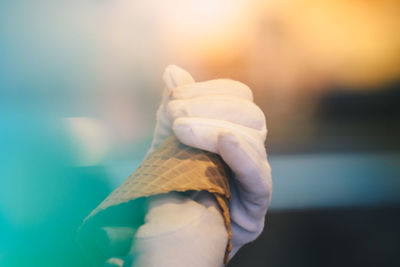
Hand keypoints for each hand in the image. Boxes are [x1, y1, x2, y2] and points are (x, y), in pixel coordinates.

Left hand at [154, 65, 271, 256]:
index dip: (209, 90)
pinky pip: (258, 175)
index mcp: (232, 131)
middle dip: (210, 106)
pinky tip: (225, 141)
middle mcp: (249, 151)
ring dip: (214, 127)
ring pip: (255, 138)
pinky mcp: (255, 205)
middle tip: (175, 115)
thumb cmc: (168, 183)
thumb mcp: (166, 140)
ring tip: (179, 130)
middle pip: (251, 113)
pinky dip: (241, 153)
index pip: (238, 97)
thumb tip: (173, 71)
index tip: (174, 97)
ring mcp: (255, 178)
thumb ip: (173, 107)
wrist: (164, 231)